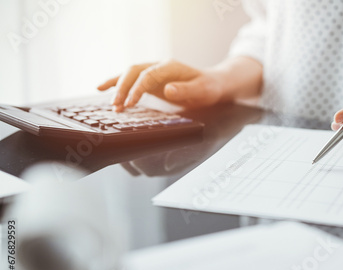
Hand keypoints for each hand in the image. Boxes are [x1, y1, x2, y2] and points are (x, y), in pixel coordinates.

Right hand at [98, 60, 224, 111]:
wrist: (213, 84)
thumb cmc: (208, 88)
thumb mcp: (202, 90)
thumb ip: (186, 90)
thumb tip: (167, 89)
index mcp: (170, 67)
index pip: (148, 75)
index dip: (137, 88)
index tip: (130, 103)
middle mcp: (159, 66)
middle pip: (134, 71)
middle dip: (122, 88)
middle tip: (116, 105)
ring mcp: (154, 72)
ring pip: (129, 74)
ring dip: (118, 87)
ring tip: (110, 103)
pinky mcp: (151, 80)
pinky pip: (132, 80)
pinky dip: (118, 84)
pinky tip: (105, 90)